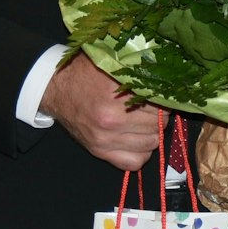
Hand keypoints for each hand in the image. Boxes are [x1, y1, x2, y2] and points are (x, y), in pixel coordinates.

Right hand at [41, 57, 162, 170]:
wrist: (56, 89)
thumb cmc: (87, 73)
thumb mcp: (114, 65)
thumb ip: (141, 73)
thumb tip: (171, 80)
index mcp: (117, 95)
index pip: (161, 103)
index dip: (164, 98)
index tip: (161, 95)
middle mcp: (111, 120)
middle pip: (159, 124)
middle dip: (160, 116)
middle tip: (152, 108)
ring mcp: (104, 139)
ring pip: (151, 144)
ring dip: (152, 133)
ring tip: (144, 121)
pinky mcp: (99, 152)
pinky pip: (135, 162)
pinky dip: (140, 153)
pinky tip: (136, 138)